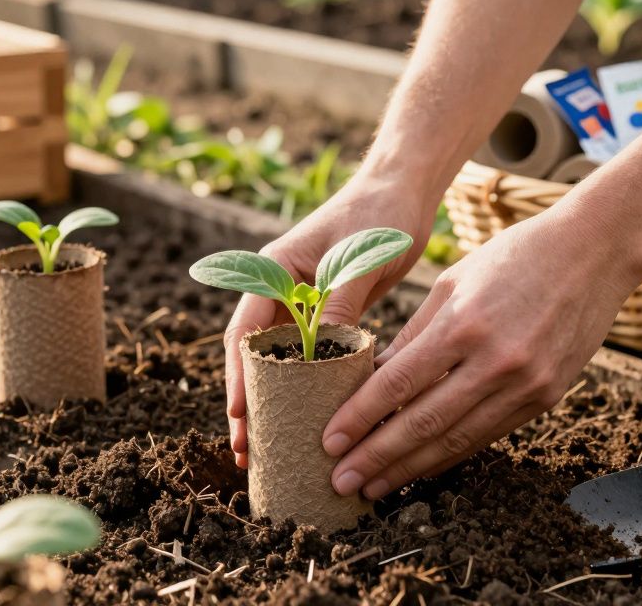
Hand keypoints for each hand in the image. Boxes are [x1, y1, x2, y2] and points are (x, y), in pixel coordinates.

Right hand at [223, 174, 433, 467]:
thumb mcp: (359, 258)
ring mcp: (300, 301)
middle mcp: (279, 288)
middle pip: (253, 354)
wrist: (403, 190)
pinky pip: (306, 356)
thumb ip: (340, 300)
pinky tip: (308, 418)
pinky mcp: (325, 311)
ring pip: (277, 360)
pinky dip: (304, 386)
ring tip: (266, 448)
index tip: (239, 417)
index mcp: (273, 270)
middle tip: (244, 451)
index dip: (239, 377)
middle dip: (247, 402)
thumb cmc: (379, 214)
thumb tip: (324, 349)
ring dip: (272, 401)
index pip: (245, 332)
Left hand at [321, 210, 640, 498]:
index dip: (361, 417)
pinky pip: (487, 435)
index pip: (398, 383)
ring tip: (374, 487)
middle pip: (423, 422)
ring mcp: (525, 384)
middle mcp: (495, 361)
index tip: (330, 441)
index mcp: (463, 323)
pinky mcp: (546, 397)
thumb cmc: (514, 257)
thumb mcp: (453, 282)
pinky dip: (450, 455)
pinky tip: (421, 468)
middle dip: (376, 457)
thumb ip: (413, 334)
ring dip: (409, 469)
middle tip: (341, 481)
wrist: (593, 253)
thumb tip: (373, 379)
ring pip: (455, 440)